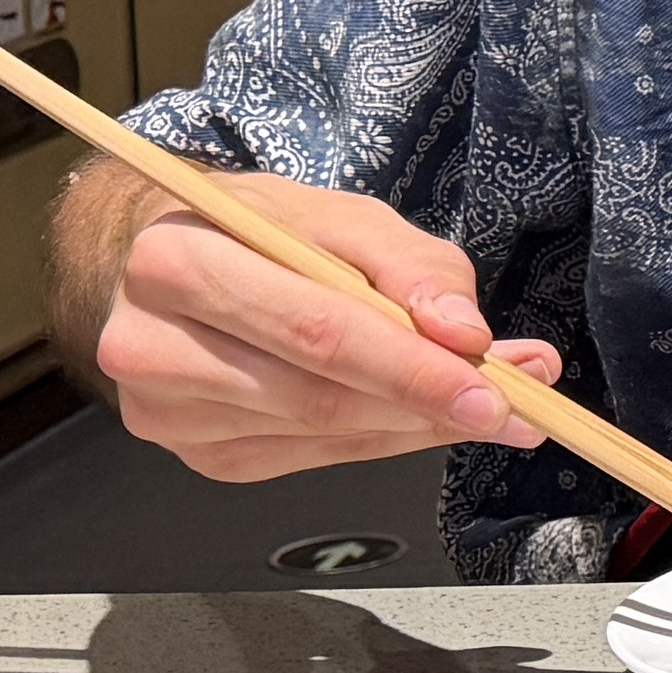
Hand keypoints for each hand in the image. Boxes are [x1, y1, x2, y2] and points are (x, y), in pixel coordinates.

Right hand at [86, 173, 564, 479]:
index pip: (315, 330)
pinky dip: (380, 439)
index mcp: (177, 264)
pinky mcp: (197, 455)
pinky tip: (420, 417)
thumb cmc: (256, 230)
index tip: (494, 385)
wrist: (166, 259)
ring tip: (492, 404)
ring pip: (319, 434)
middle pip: (317, 396)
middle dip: (429, 403)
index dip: (411, 367)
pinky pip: (311, 457)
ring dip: (417, 425)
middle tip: (519, 402)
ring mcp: (167, 414)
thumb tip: (464, 334)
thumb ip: (412, 266)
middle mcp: (152, 347)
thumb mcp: (339, 215)